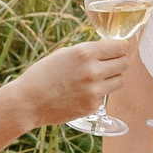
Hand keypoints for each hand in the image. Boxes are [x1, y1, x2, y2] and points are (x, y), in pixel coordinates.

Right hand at [5, 40, 134, 128]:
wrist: (28, 101)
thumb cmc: (43, 75)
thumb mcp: (64, 54)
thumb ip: (87, 52)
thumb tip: (108, 50)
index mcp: (85, 52)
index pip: (119, 47)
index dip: (121, 47)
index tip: (119, 49)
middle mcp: (93, 71)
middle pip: (124, 63)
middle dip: (118, 62)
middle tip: (110, 64)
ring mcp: (95, 90)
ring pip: (120, 81)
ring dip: (112, 78)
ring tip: (97, 79)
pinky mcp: (93, 106)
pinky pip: (106, 96)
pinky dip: (99, 93)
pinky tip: (83, 92)